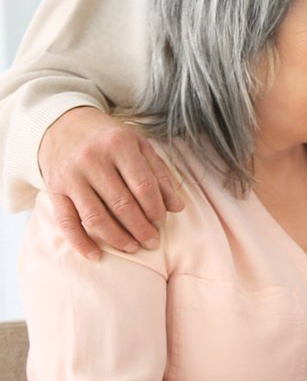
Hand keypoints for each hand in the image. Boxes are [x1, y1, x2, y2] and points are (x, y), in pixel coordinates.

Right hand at [39, 106, 181, 259]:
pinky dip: (80, 242)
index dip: (155, 208)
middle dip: (140, 228)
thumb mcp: (139, 146)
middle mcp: (93, 160)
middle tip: (153, 242)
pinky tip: (96, 255)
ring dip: (116, 238)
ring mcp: (71, 177)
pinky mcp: (54, 190)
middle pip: (121, 204)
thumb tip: (178, 207)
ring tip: (132, 247)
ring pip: (95, 217)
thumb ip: (159, 174)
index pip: (143, 185)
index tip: (162, 221)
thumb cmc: (109, 138)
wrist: (63, 125)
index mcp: (119, 145)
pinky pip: (67, 222)